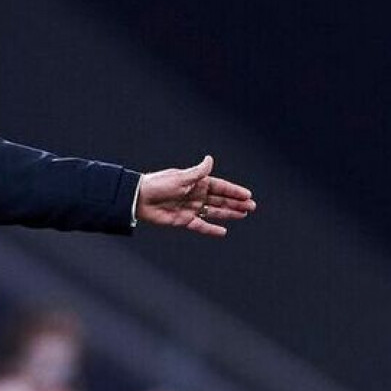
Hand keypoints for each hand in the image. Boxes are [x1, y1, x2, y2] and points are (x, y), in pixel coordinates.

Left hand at [135, 155, 255, 236]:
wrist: (138, 199)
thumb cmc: (158, 184)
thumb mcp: (180, 177)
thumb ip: (197, 172)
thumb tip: (210, 159)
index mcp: (196, 182)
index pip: (219, 187)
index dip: (234, 191)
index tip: (248, 195)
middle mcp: (195, 195)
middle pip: (220, 200)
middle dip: (236, 203)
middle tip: (251, 207)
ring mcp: (190, 208)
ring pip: (214, 211)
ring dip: (228, 213)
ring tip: (243, 214)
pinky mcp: (183, 220)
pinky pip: (200, 225)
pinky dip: (211, 229)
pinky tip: (223, 231)